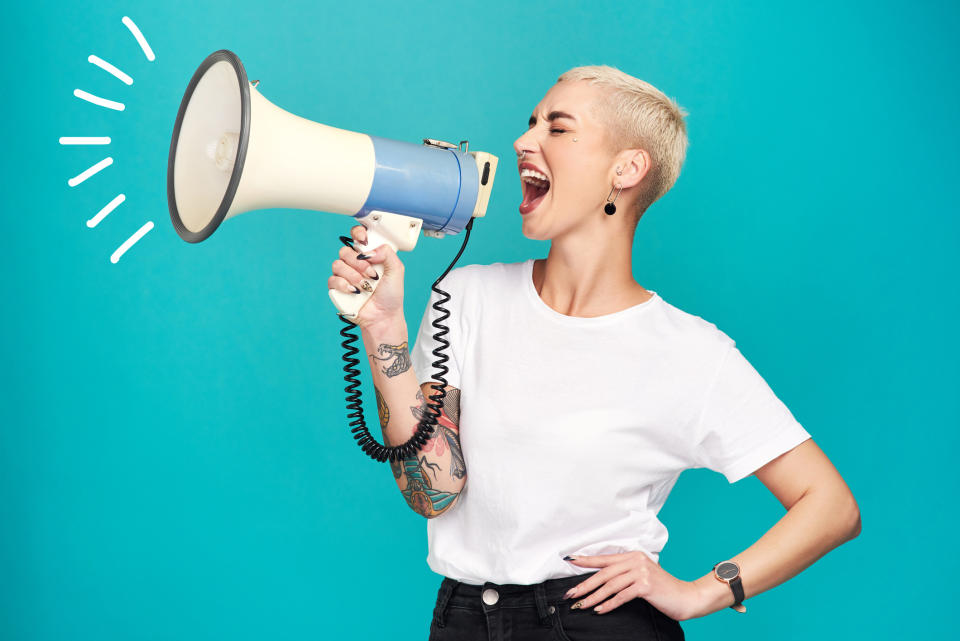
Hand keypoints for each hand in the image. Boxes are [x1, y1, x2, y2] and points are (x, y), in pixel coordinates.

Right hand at [328, 224, 405, 328]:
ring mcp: (344, 275)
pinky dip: (344, 285)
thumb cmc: (390, 294)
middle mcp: (355, 263)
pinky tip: (355, 292)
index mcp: (369, 255)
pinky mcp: (337, 288)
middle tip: (371, 274)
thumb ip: (387, 253)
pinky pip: (332, 279)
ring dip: (353, 276)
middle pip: (344, 250)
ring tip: (365, 286)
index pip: (357, 235)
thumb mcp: (397, 270)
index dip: (357, 234)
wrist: (383, 316)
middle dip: (359, 263)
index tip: (364, 241)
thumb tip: (368, 251)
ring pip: (337, 264)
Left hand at [564, 551, 700, 620]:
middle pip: (604, 573)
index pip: (604, 558)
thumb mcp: (642, 575)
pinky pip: (621, 596)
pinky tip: (600, 610)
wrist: (686, 597)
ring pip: (610, 585)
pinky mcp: (646, 585)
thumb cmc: (663, 589)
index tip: (569, 561)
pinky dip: (609, 604)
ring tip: (581, 605)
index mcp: (633, 555)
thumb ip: (625, 573)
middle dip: (585, 584)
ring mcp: (641, 572)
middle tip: (570, 594)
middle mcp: (636, 560)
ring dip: (593, 597)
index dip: (586, 560)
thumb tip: (601, 580)